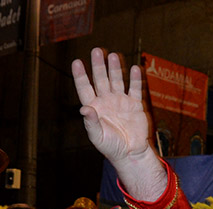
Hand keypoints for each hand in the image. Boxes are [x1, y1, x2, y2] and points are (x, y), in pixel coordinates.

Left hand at [72, 48, 164, 200]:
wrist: (131, 154)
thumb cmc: (111, 147)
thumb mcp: (97, 137)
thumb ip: (91, 122)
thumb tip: (84, 108)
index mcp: (94, 108)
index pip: (85, 88)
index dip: (81, 76)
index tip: (77, 62)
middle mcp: (106, 102)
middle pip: (101, 79)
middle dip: (99, 65)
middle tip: (97, 51)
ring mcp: (121, 101)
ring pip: (117, 80)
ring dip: (115, 68)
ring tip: (113, 55)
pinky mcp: (135, 104)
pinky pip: (135, 88)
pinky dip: (135, 79)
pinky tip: (134, 68)